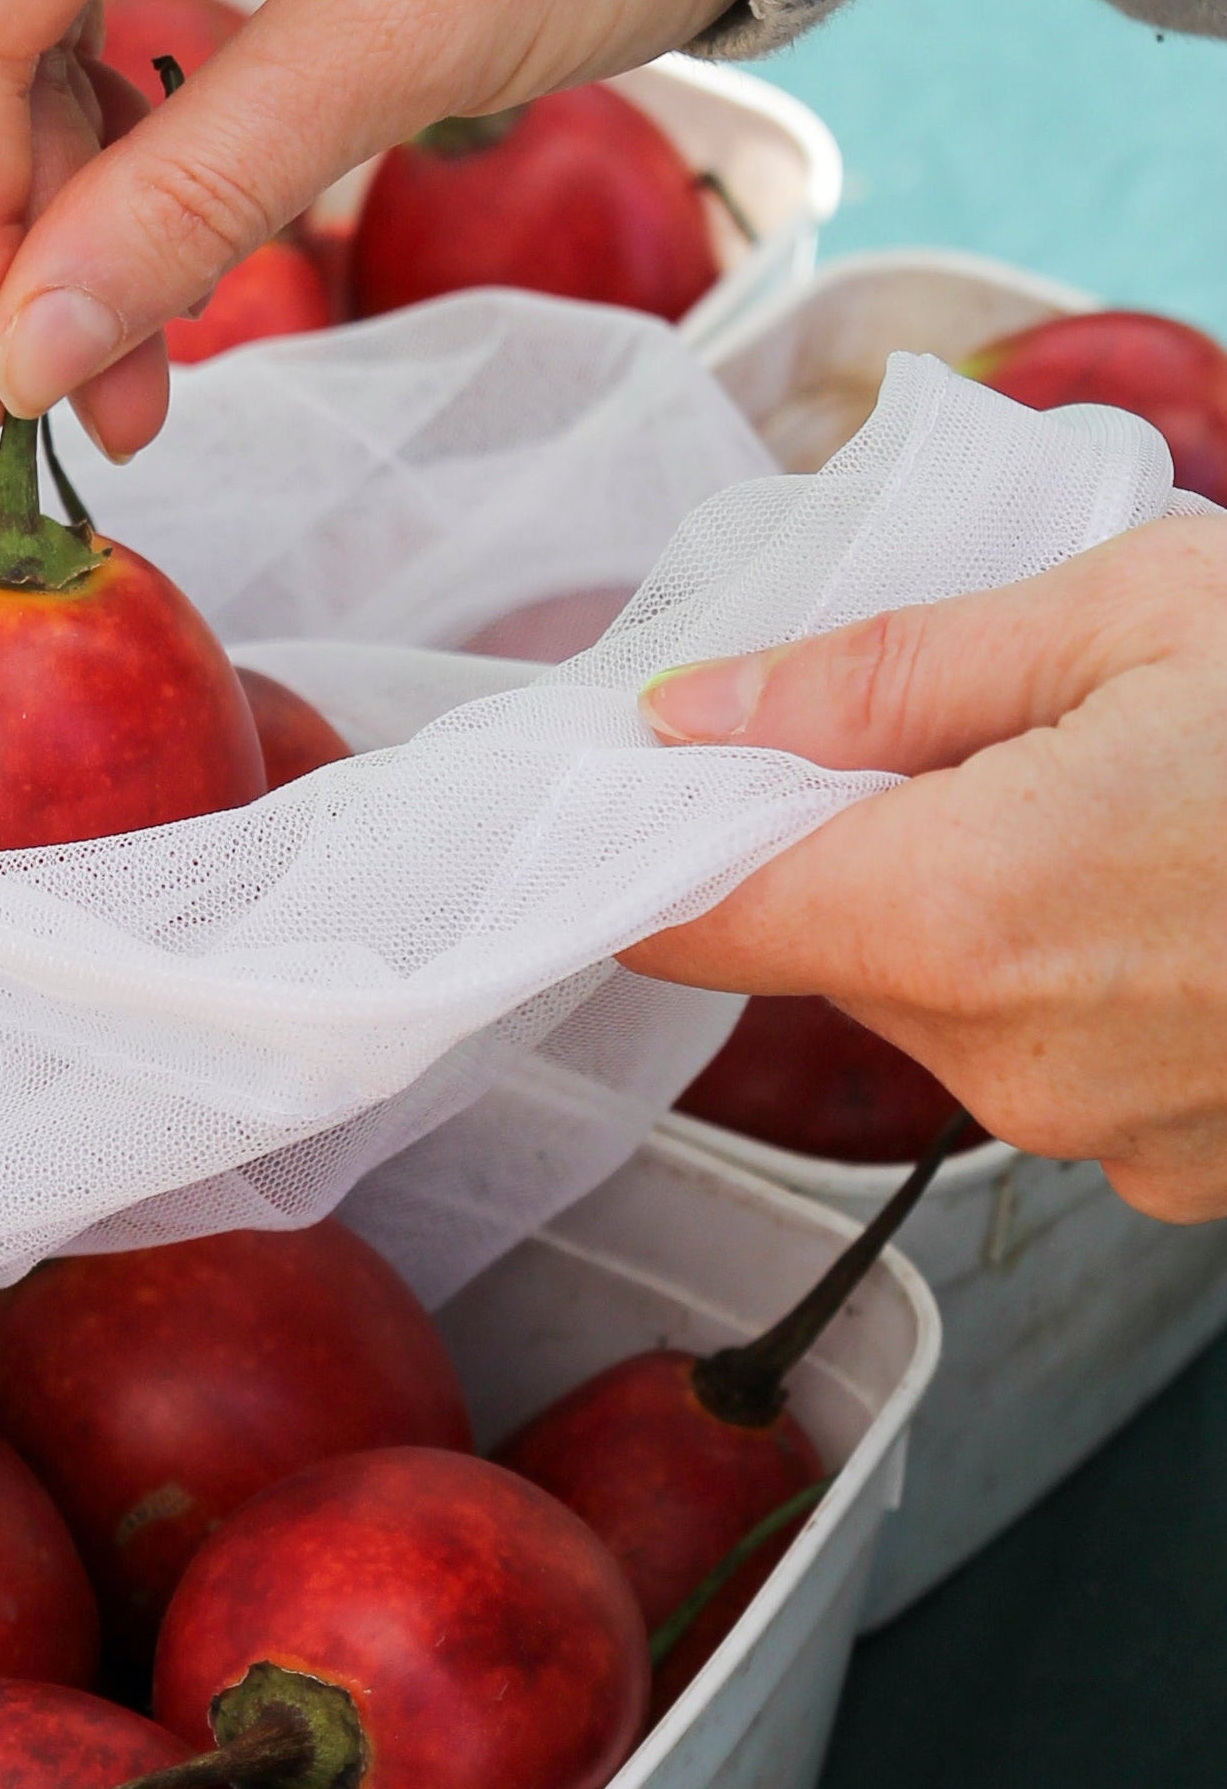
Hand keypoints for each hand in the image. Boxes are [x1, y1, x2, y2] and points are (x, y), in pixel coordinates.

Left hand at [621, 520, 1226, 1222]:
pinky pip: (1053, 1060)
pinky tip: (1185, 891)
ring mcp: (1112, 1141)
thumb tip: (689, 713)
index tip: (620, 773)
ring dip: (971, 906)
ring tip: (1115, 797)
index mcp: (970, 916)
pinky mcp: (1193, 1178)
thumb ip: (880, 675)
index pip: (692, 915)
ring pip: (939, 1006)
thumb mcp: (1128, 610)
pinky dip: (1073, 976)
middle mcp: (1017, 1067)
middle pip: (823, 950)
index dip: (641, 838)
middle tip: (961, 724)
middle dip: (849, 840)